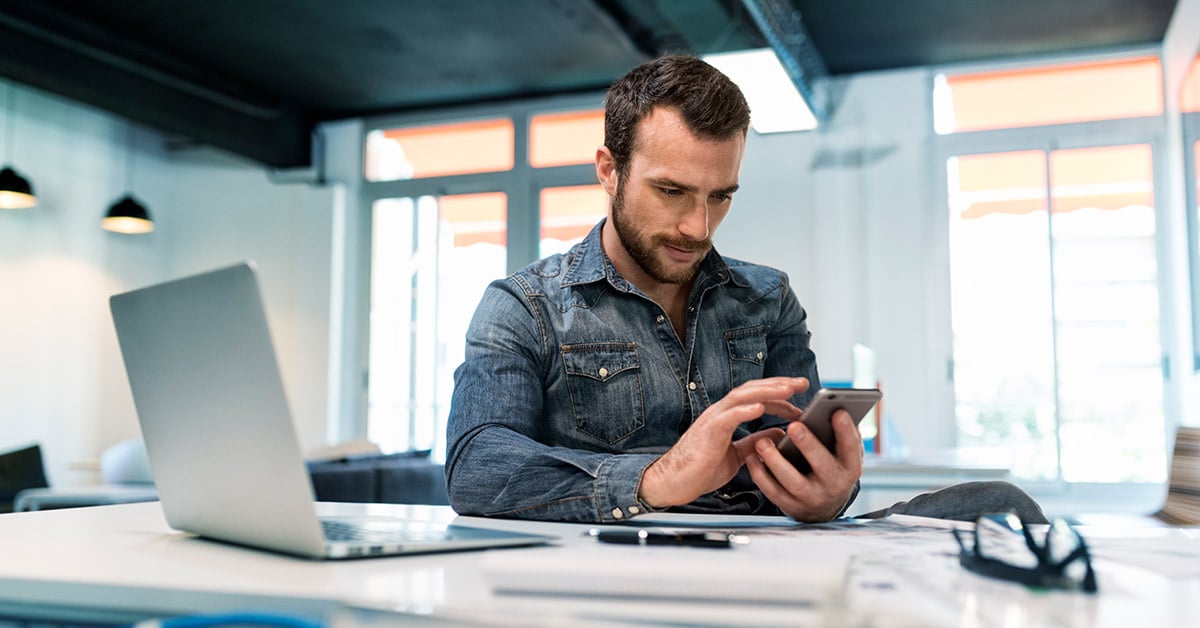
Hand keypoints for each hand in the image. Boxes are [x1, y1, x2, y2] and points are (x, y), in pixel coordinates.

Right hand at [638, 377, 808, 508]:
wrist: (673, 482)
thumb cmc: (701, 469)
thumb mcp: (737, 456)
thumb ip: (755, 443)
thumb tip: (779, 435)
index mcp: (726, 417)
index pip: (756, 398)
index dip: (778, 397)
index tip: (799, 399)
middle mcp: (720, 412)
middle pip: (752, 390)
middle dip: (778, 385)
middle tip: (802, 383)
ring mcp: (712, 420)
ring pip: (741, 397)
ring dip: (766, 392)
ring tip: (788, 390)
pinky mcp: (707, 432)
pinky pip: (727, 417)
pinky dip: (744, 410)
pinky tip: (760, 408)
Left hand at [744, 409, 863, 521]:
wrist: (823, 507)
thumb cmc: (832, 467)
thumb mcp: (843, 454)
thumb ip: (842, 433)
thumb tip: (836, 406)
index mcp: (850, 467)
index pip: (851, 448)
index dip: (846, 430)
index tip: (838, 411)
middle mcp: (834, 485)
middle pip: (823, 466)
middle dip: (809, 445)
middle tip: (794, 426)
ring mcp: (812, 498)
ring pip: (794, 482)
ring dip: (776, 461)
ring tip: (763, 442)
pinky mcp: (791, 506)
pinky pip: (773, 491)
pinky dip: (760, 474)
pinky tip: (752, 456)